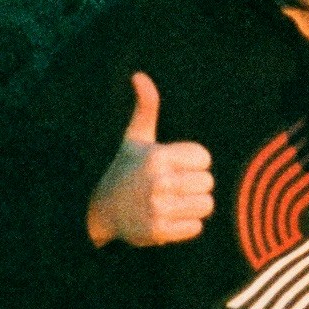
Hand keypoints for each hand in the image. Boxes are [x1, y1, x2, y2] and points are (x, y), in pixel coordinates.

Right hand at [86, 73, 215, 247]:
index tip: (176, 166)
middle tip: (175, 186)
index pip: (204, 158)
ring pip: (206, 205)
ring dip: (194, 206)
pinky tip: (171, 219)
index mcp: (157, 156)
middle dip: (195, 185)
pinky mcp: (158, 233)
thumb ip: (146, 107)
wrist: (100, 211)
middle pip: (208, 182)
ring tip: (175, 202)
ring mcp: (157, 209)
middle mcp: (157, 182)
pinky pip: (196, 228)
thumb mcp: (135, 138)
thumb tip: (139, 75)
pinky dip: (187, 226)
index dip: (194, 162)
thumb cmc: (126, 170)